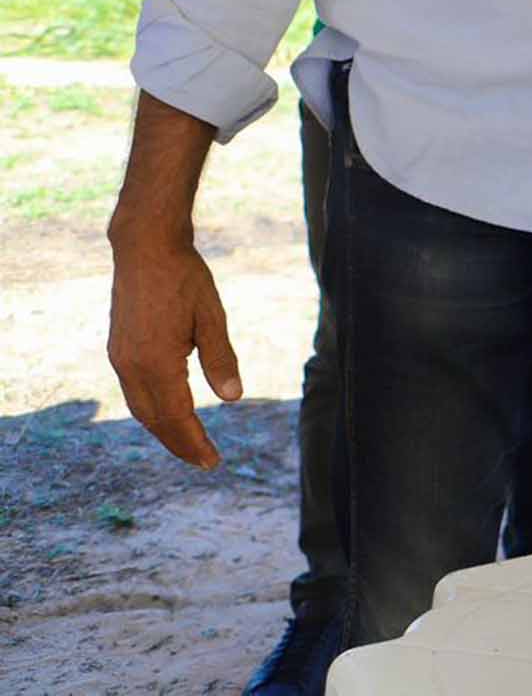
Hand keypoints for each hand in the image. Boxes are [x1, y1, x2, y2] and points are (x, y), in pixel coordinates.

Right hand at [107, 237, 241, 468]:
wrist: (145, 249)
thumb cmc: (184, 279)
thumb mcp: (211, 317)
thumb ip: (220, 359)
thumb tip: (233, 398)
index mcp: (156, 362)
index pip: (176, 417)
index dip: (194, 442)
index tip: (212, 462)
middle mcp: (131, 366)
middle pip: (155, 420)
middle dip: (179, 443)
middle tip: (205, 461)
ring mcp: (120, 358)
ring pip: (140, 408)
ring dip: (164, 429)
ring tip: (189, 443)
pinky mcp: (118, 349)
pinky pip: (134, 392)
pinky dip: (152, 410)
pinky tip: (168, 412)